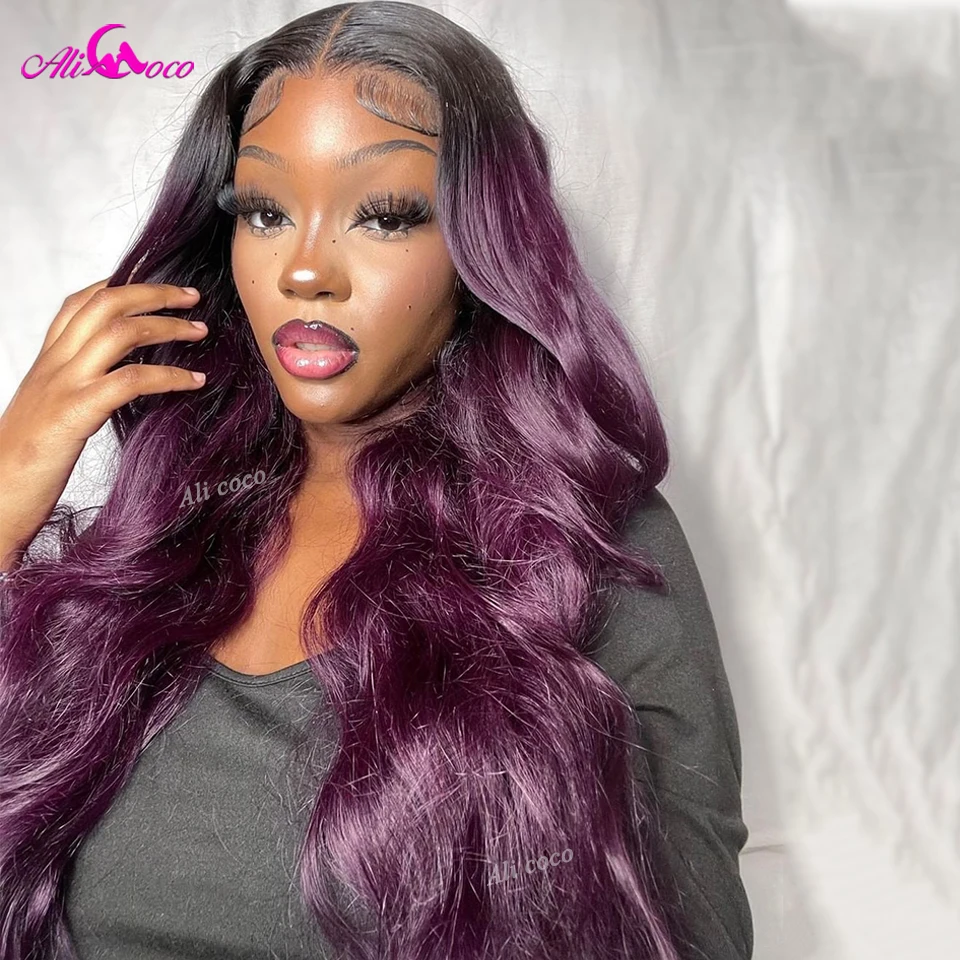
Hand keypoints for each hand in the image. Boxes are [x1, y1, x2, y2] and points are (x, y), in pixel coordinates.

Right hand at [0, 279, 207, 570]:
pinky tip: (195, 381)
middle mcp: (53, 364)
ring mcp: (63, 385)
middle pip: (105, 304)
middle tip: (192, 296)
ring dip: (167, 325)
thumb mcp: (51, 415)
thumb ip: (77, 391)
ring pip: (120, 331)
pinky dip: (170, 376)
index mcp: (46, 362)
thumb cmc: (25, 465)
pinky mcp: (75, 412)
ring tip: (200, 330)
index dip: (119, 285)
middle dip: (153, 293)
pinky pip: (131, 380)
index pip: (79, 303)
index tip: (157, 285)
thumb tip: (117, 386)